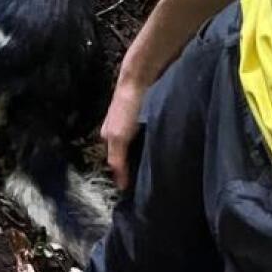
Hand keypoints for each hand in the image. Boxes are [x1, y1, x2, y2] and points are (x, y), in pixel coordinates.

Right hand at [101, 70, 147, 189]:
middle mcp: (118, 131)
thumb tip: (120, 186)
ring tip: (159, 170)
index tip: (136, 192)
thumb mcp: (119, 137)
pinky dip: (154, 146)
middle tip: (150, 185)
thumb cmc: (127, 109)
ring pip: (138, 146)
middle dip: (134, 168)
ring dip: (145, 156)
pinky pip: (150, 138)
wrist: (140, 79)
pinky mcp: (147, 118)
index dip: (122, 176)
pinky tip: (164, 152)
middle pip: (125, 154)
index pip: (114, 162)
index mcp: (107, 136)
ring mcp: (133, 124)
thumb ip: (118, 160)